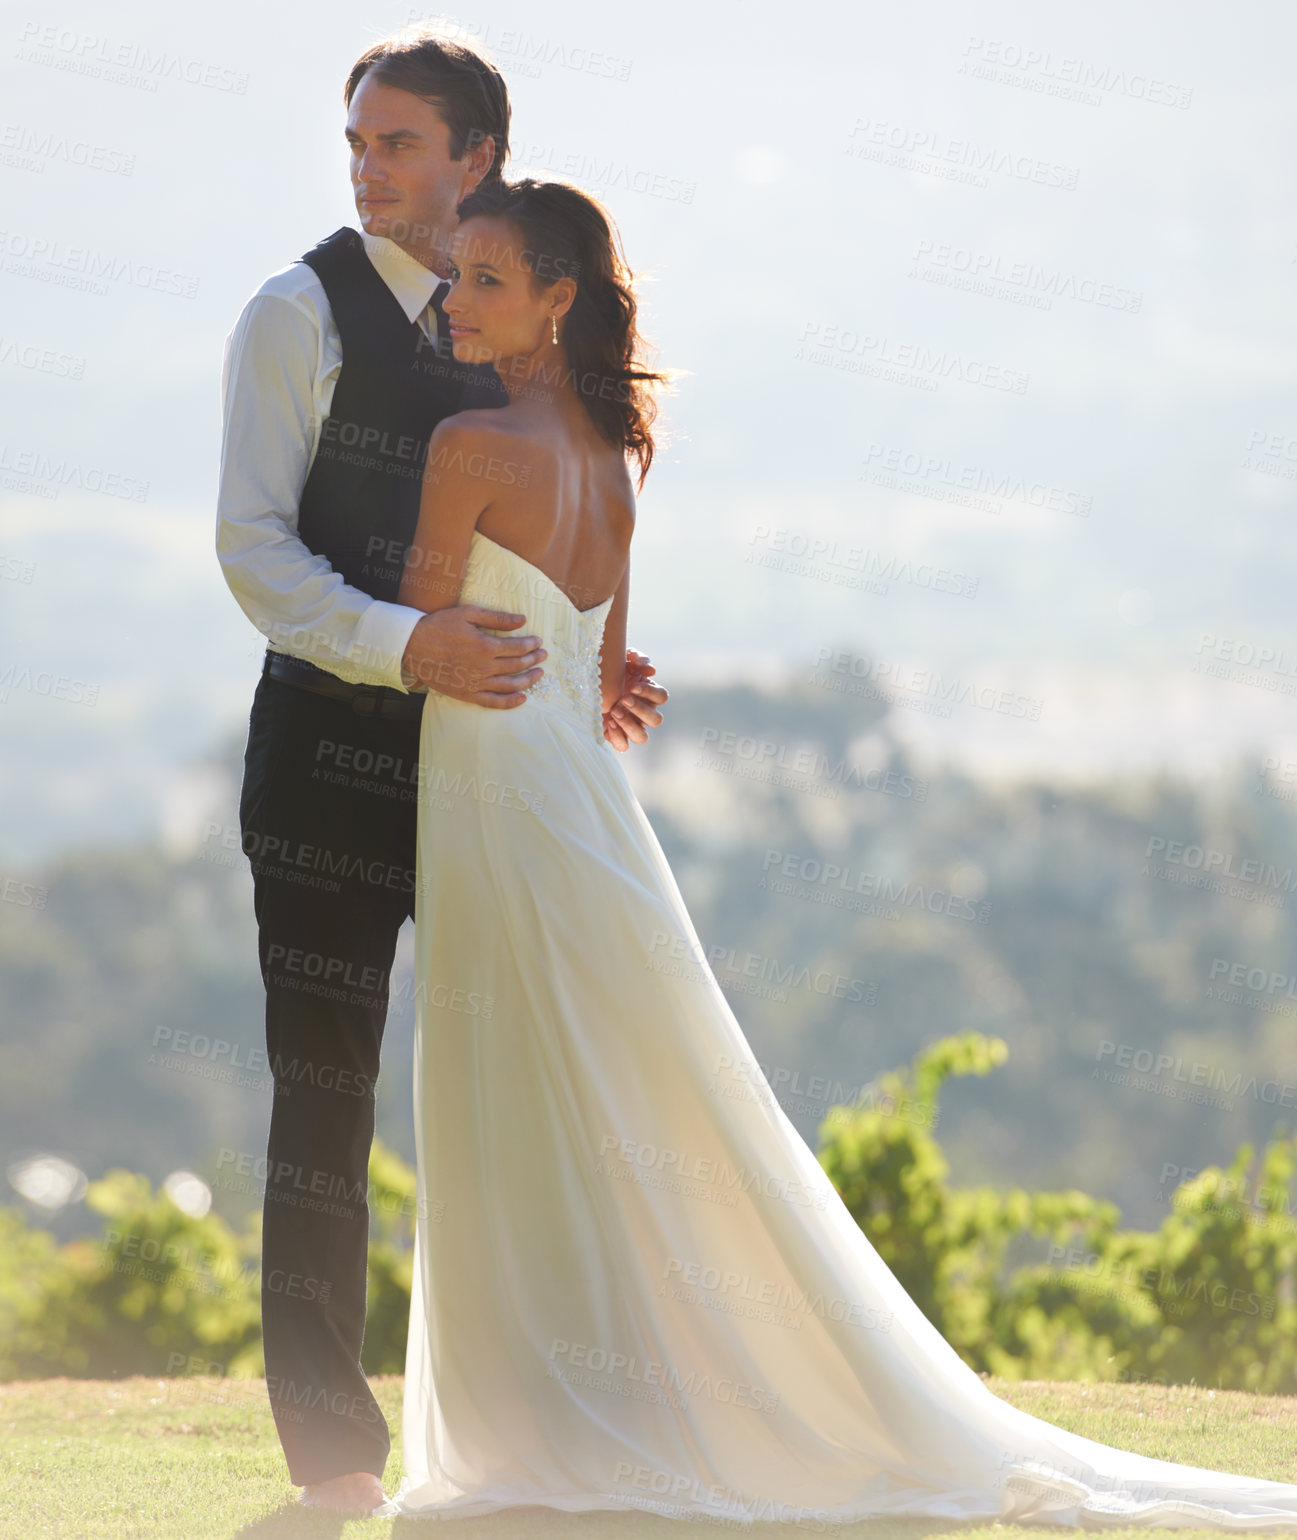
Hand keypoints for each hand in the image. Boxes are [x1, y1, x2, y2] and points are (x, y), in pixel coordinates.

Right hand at [402, 605, 545, 706]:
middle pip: (517, 666)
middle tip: (543, 656)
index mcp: (486, 646)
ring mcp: (476, 683)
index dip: (531, 644)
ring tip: (538, 674)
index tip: (539, 642)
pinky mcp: (467, 694)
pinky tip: (522, 698)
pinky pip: (494, 702)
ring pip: (511, 685)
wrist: (412, 646)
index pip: (518, 647)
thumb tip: (522, 619)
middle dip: (534, 660)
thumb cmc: (439, 626)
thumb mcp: (468, 613)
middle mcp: (484, 667)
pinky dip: (510, 702)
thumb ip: (497, 618)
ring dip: (528, 680)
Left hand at [603, 649, 667, 750]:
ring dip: (630, 725)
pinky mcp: (616, 736)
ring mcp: (631, 727)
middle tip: (623, 699)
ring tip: (614, 712)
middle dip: (640, 710)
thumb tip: (651, 670)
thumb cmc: (609, 669)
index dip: (650, 693)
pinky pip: (623, 746)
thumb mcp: (621, 658)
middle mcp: (643, 713)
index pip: (662, 697)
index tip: (633, 686)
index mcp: (649, 695)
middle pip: (656, 720)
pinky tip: (608, 723)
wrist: (585, 683)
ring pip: (642, 737)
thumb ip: (637, 658)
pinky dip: (618, 737)